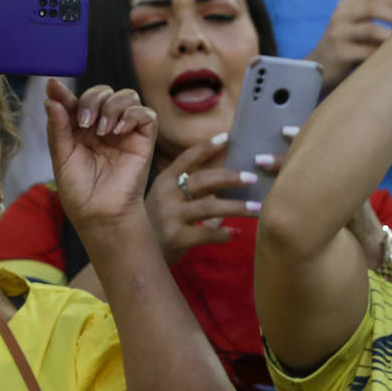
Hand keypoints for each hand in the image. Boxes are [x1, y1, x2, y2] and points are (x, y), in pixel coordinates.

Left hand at [44, 80, 157, 228]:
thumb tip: (50, 98)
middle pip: (103, 91)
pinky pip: (146, 114)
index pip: (77, 101)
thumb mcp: (61, 156)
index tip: (53, 85)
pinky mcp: (144, 139)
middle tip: (83, 122)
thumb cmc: (79, 190)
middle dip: (91, 99)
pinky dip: (132, 115)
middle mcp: (104, 126)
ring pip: (127, 96)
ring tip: (102, 131)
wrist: (99, 214)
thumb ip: (57, 127)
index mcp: (82, 129)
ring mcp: (125, 131)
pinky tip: (117, 132)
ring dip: (111, 106)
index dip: (65, 92)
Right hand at [144, 134, 266, 262]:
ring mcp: (170, 216)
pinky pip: (208, 233)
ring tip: (256, 208)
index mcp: (164, 181)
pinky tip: (233, 234)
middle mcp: (166, 195)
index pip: (186, 159)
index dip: (206, 147)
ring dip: (236, 208)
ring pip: (210, 208)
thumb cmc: (156, 223)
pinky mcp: (176, 238)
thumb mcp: (166, 200)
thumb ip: (190, 191)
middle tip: (252, 178)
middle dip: (230, 178)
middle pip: (203, 181)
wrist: (134, 253)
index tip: (227, 137)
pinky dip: (224, 234)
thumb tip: (226, 183)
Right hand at [305, 0, 391, 91]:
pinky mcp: (338, 54)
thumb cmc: (347, 49)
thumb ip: (375, 19)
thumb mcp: (357, 29)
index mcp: (345, 7)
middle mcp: (339, 17)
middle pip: (373, 7)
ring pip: (370, 29)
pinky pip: (367, 51)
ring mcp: (337, 35)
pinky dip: (383, 52)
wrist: (318, 71)